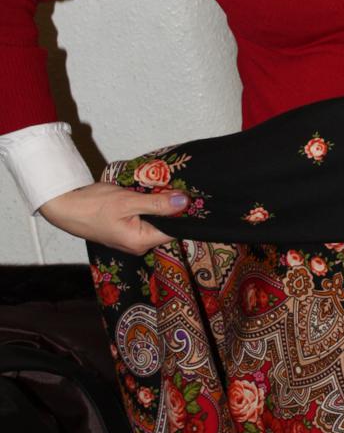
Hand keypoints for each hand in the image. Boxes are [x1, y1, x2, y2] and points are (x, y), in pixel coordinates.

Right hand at [38, 181, 189, 253]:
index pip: (174, 230)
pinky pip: (143, 220)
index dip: (183, 214)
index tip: (189, 196)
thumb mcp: (128, 200)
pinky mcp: (124, 232)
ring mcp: (130, 240)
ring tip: (161, 189)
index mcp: (141, 242)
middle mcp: (138, 245)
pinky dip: (146, 208)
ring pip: (154, 222)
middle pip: (165, 226)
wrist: (65, 207)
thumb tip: (184, 202)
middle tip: (176, 187)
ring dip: (158, 206)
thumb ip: (157, 203)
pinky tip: (146, 195)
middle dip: (170, 208)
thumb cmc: (93, 205)